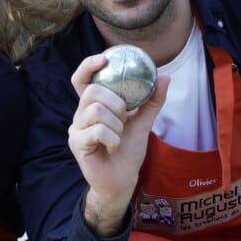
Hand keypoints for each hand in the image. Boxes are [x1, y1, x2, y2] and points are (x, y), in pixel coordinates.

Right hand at [68, 53, 170, 236]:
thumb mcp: (143, 123)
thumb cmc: (127, 152)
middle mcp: (80, 115)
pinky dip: (113, 138)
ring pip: (95, 110)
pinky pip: (97, 131)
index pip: (82, 79)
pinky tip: (113, 147)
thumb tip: (164, 76)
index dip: (89, 66)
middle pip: (92, 92)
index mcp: (93, 106)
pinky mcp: (77, 144)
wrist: (122, 181)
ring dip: (116, 124)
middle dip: (115, 102)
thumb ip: (151, 101)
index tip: (105, 59)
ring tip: (118, 136)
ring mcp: (76, 129)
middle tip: (125, 116)